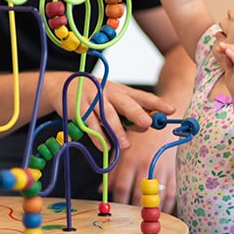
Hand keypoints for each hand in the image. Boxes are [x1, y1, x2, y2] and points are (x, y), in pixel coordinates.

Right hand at [44, 77, 175, 151]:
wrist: (62, 86)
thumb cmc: (95, 97)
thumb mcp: (113, 100)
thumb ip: (128, 112)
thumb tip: (148, 125)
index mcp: (121, 90)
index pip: (142, 97)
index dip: (157, 103)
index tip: (171, 110)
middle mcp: (109, 92)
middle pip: (125, 103)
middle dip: (136, 114)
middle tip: (147, 124)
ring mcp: (93, 99)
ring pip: (108, 115)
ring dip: (117, 131)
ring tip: (126, 146)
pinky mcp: (79, 108)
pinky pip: (90, 124)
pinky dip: (98, 137)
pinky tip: (105, 147)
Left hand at [108, 128, 177, 213]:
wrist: (163, 121)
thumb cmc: (139, 134)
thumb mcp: (123, 148)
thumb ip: (113, 170)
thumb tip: (101, 190)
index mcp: (130, 159)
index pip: (122, 187)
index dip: (119, 202)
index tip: (116, 211)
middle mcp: (145, 165)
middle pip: (137, 195)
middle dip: (133, 210)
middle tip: (130, 219)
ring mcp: (161, 168)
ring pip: (155, 197)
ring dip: (150, 211)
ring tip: (145, 218)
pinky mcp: (173, 170)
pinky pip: (171, 194)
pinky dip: (167, 206)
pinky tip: (161, 212)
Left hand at [212, 41, 233, 98]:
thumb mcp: (231, 71)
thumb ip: (228, 62)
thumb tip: (224, 52)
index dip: (229, 47)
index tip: (219, 47)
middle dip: (228, 46)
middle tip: (218, 46)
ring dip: (229, 48)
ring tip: (220, 46)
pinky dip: (232, 54)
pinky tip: (226, 51)